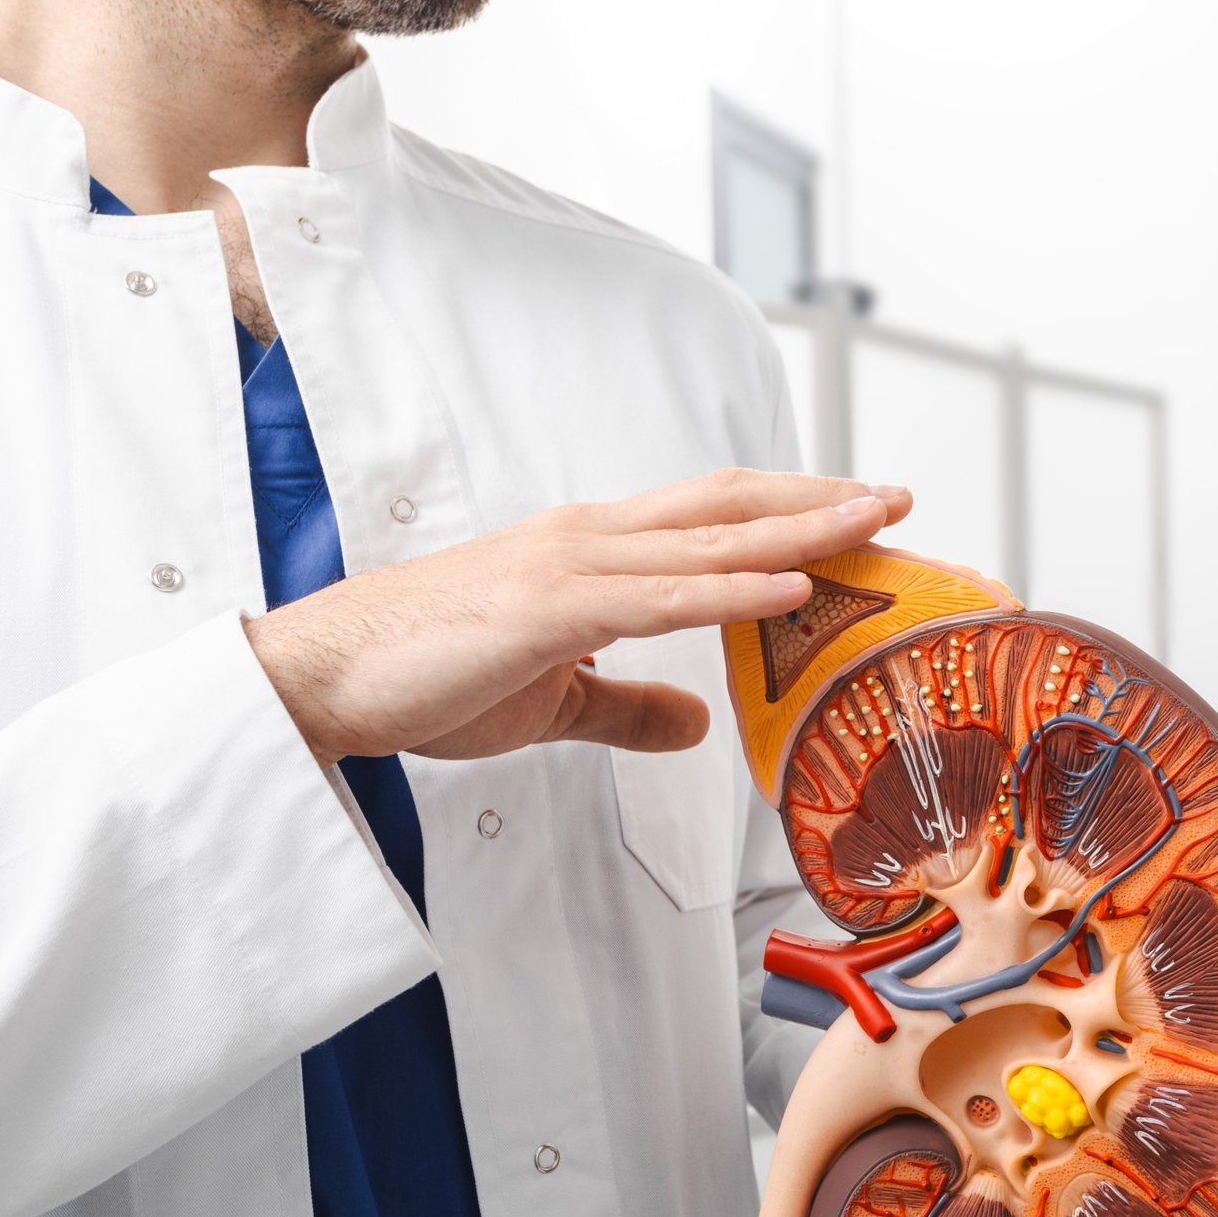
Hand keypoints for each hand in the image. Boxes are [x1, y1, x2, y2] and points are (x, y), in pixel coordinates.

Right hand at [244, 470, 910, 765]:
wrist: (321, 680)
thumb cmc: (422, 677)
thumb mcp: (552, 700)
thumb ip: (627, 705)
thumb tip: (695, 721)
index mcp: (590, 552)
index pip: (710, 514)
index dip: (786, 507)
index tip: (856, 512)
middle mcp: (589, 541)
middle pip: (727, 503)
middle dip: (817, 497)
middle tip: (896, 495)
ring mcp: (569, 569)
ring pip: (708, 538)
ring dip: (799, 527)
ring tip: (874, 522)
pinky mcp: (547, 611)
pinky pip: (660, 597)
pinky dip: (732, 587)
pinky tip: (792, 585)